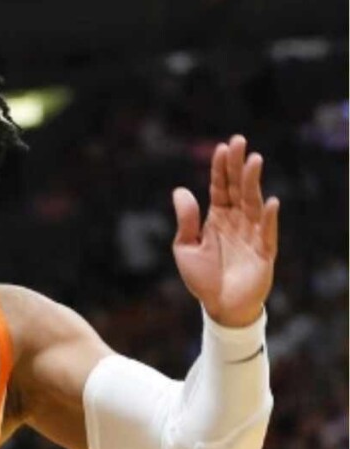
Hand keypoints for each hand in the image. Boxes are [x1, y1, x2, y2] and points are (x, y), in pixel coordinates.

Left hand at [172, 134, 279, 326]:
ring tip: (254, 161)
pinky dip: (267, 218)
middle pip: (238, 188)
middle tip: (239, 141)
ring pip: (253, 203)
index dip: (221, 168)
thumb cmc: (202, 279)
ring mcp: (251, 235)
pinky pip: (266, 233)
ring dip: (253, 182)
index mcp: (217, 219)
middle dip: (238, 166)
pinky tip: (268, 202)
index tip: (222, 148)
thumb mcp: (185, 248)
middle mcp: (236, 222)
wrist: (219, 307)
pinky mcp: (264, 252)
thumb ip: (186, 220)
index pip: (220, 188)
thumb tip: (181, 189)